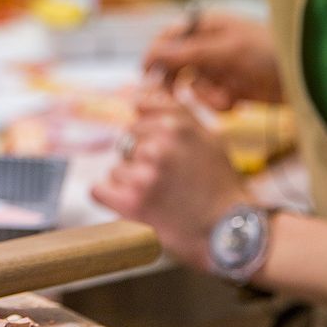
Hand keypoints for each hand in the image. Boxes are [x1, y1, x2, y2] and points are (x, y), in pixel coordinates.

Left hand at [93, 90, 249, 269]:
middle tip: (166, 181)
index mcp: (176, 125)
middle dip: (140, 160)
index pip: (139, 115)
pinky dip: (111, 199)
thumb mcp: (208, 137)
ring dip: (130, 183)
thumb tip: (138, 96)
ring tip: (158, 197)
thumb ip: (175, 111)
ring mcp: (144, 175)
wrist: (228, 231)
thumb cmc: (219, 184)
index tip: (164, 155)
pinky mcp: (131, 202)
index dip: (150, 138)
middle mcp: (159, 146)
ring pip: (116, 169)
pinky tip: (134, 205)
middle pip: (127, 143)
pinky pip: (98, 190)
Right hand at [144, 12, 282, 108]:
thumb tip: (153, 53)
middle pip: (175, 64)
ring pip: (192, 86)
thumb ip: (187, 52)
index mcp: (206, 25)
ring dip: (205, 96)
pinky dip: (219, 104)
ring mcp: (219, 67)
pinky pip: (209, 99)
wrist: (304, 78)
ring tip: (225, 100)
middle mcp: (208, 44)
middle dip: (177, 83)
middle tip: (173, 99)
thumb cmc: (268, 53)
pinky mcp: (229, 87)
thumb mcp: (225, 50)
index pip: (168, 37)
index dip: (154, 56)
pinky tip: (237, 103)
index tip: (146, 76)